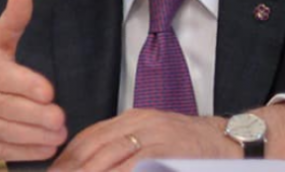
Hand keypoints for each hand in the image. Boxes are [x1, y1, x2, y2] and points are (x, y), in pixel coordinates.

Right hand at [0, 0, 67, 167]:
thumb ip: (13, 20)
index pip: (6, 79)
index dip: (27, 86)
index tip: (48, 92)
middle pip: (11, 109)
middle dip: (38, 116)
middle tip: (61, 118)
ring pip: (11, 132)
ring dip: (38, 135)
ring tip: (61, 132)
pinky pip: (7, 151)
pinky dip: (30, 151)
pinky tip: (49, 146)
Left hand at [49, 109, 239, 171]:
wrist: (230, 141)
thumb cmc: (192, 147)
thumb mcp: (156, 138)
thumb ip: (127, 149)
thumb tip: (94, 165)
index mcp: (134, 118)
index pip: (90, 136)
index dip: (67, 158)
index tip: (53, 171)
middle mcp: (140, 123)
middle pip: (92, 147)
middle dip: (70, 169)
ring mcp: (152, 136)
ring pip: (106, 157)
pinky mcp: (164, 150)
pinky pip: (131, 166)